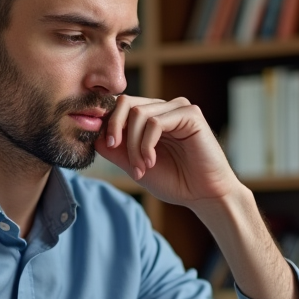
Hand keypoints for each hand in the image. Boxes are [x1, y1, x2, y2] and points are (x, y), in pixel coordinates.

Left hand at [95, 95, 239, 207]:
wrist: (204, 195)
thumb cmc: (175, 181)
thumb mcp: (135, 165)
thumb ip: (116, 149)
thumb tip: (94, 134)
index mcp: (152, 116)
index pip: (121, 106)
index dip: (108, 123)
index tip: (106, 146)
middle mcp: (165, 108)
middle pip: (126, 103)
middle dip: (116, 130)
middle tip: (118, 152)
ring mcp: (178, 108)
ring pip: (138, 114)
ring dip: (134, 145)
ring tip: (142, 168)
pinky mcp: (190, 115)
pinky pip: (155, 122)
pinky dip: (147, 145)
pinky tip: (151, 162)